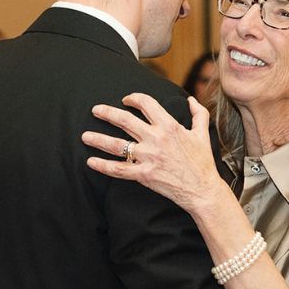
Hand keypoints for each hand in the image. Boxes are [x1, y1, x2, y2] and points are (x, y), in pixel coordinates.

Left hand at [82, 94, 220, 214]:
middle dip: (107, 113)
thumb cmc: (202, 162)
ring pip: (117, 145)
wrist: (202, 189)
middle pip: (125, 121)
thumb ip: (198, 114)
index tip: (125, 100)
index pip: (146, 104)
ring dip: (98, 139)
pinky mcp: (144, 174)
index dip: (133, 99)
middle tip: (95, 110)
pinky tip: (91, 162)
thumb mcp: (202, 134)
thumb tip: (191, 100)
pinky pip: (119, 169)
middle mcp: (156, 139)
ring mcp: (148, 157)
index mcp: (169, 126)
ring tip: (85, 136)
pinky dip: (103, 166)